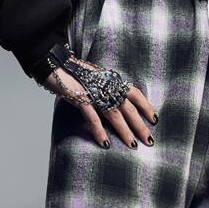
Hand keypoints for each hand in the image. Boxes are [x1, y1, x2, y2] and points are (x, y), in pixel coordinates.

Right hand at [44, 59, 158, 149]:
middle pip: (129, 108)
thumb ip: (107, 89)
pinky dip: (99, 131)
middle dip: (140, 125)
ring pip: (115, 114)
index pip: (135, 94)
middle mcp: (107, 85)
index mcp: (112, 80)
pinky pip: (93, 118)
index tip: (154, 120)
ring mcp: (94, 91)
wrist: (54, 62)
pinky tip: (105, 143)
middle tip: (149, 140)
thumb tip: (117, 105)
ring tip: (132, 145)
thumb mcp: (96, 78)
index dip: (146, 106)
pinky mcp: (81, 98)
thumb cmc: (74, 72)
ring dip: (125, 131)